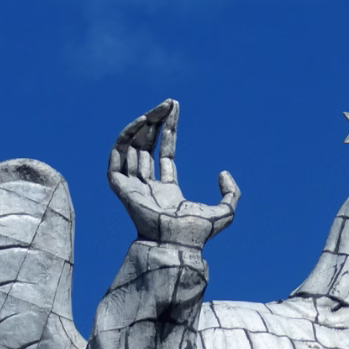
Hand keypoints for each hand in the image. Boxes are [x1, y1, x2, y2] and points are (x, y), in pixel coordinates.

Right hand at [110, 100, 239, 247]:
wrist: (178, 244)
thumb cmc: (199, 234)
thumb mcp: (225, 211)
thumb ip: (231, 193)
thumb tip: (223, 171)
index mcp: (168, 191)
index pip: (164, 154)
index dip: (169, 130)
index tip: (174, 108)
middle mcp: (148, 187)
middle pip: (147, 146)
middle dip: (156, 123)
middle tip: (167, 104)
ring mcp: (133, 187)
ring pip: (132, 148)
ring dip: (142, 126)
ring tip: (156, 110)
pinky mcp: (121, 188)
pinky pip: (117, 158)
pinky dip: (125, 138)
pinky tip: (141, 124)